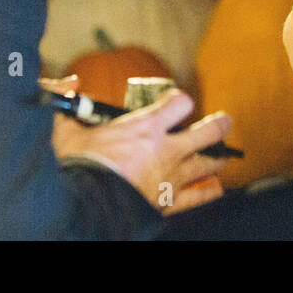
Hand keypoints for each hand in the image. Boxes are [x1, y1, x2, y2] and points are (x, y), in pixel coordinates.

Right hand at [44, 75, 230, 215]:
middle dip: (218, 125)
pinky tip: (216, 188)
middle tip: (225, 122)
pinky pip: (195, 198)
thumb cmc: (75, 169)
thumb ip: (70, 106)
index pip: (180, 103)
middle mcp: (165, 151)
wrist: (80, 209)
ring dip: (216, 158)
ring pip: (205, 164)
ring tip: (223, 155)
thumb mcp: (67, 131)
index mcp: (145, 128)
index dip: (178, 99)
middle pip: (206, 133)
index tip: (174, 101)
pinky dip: (207, 192)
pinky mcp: (166, 203)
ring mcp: (169, 178)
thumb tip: (69, 83)